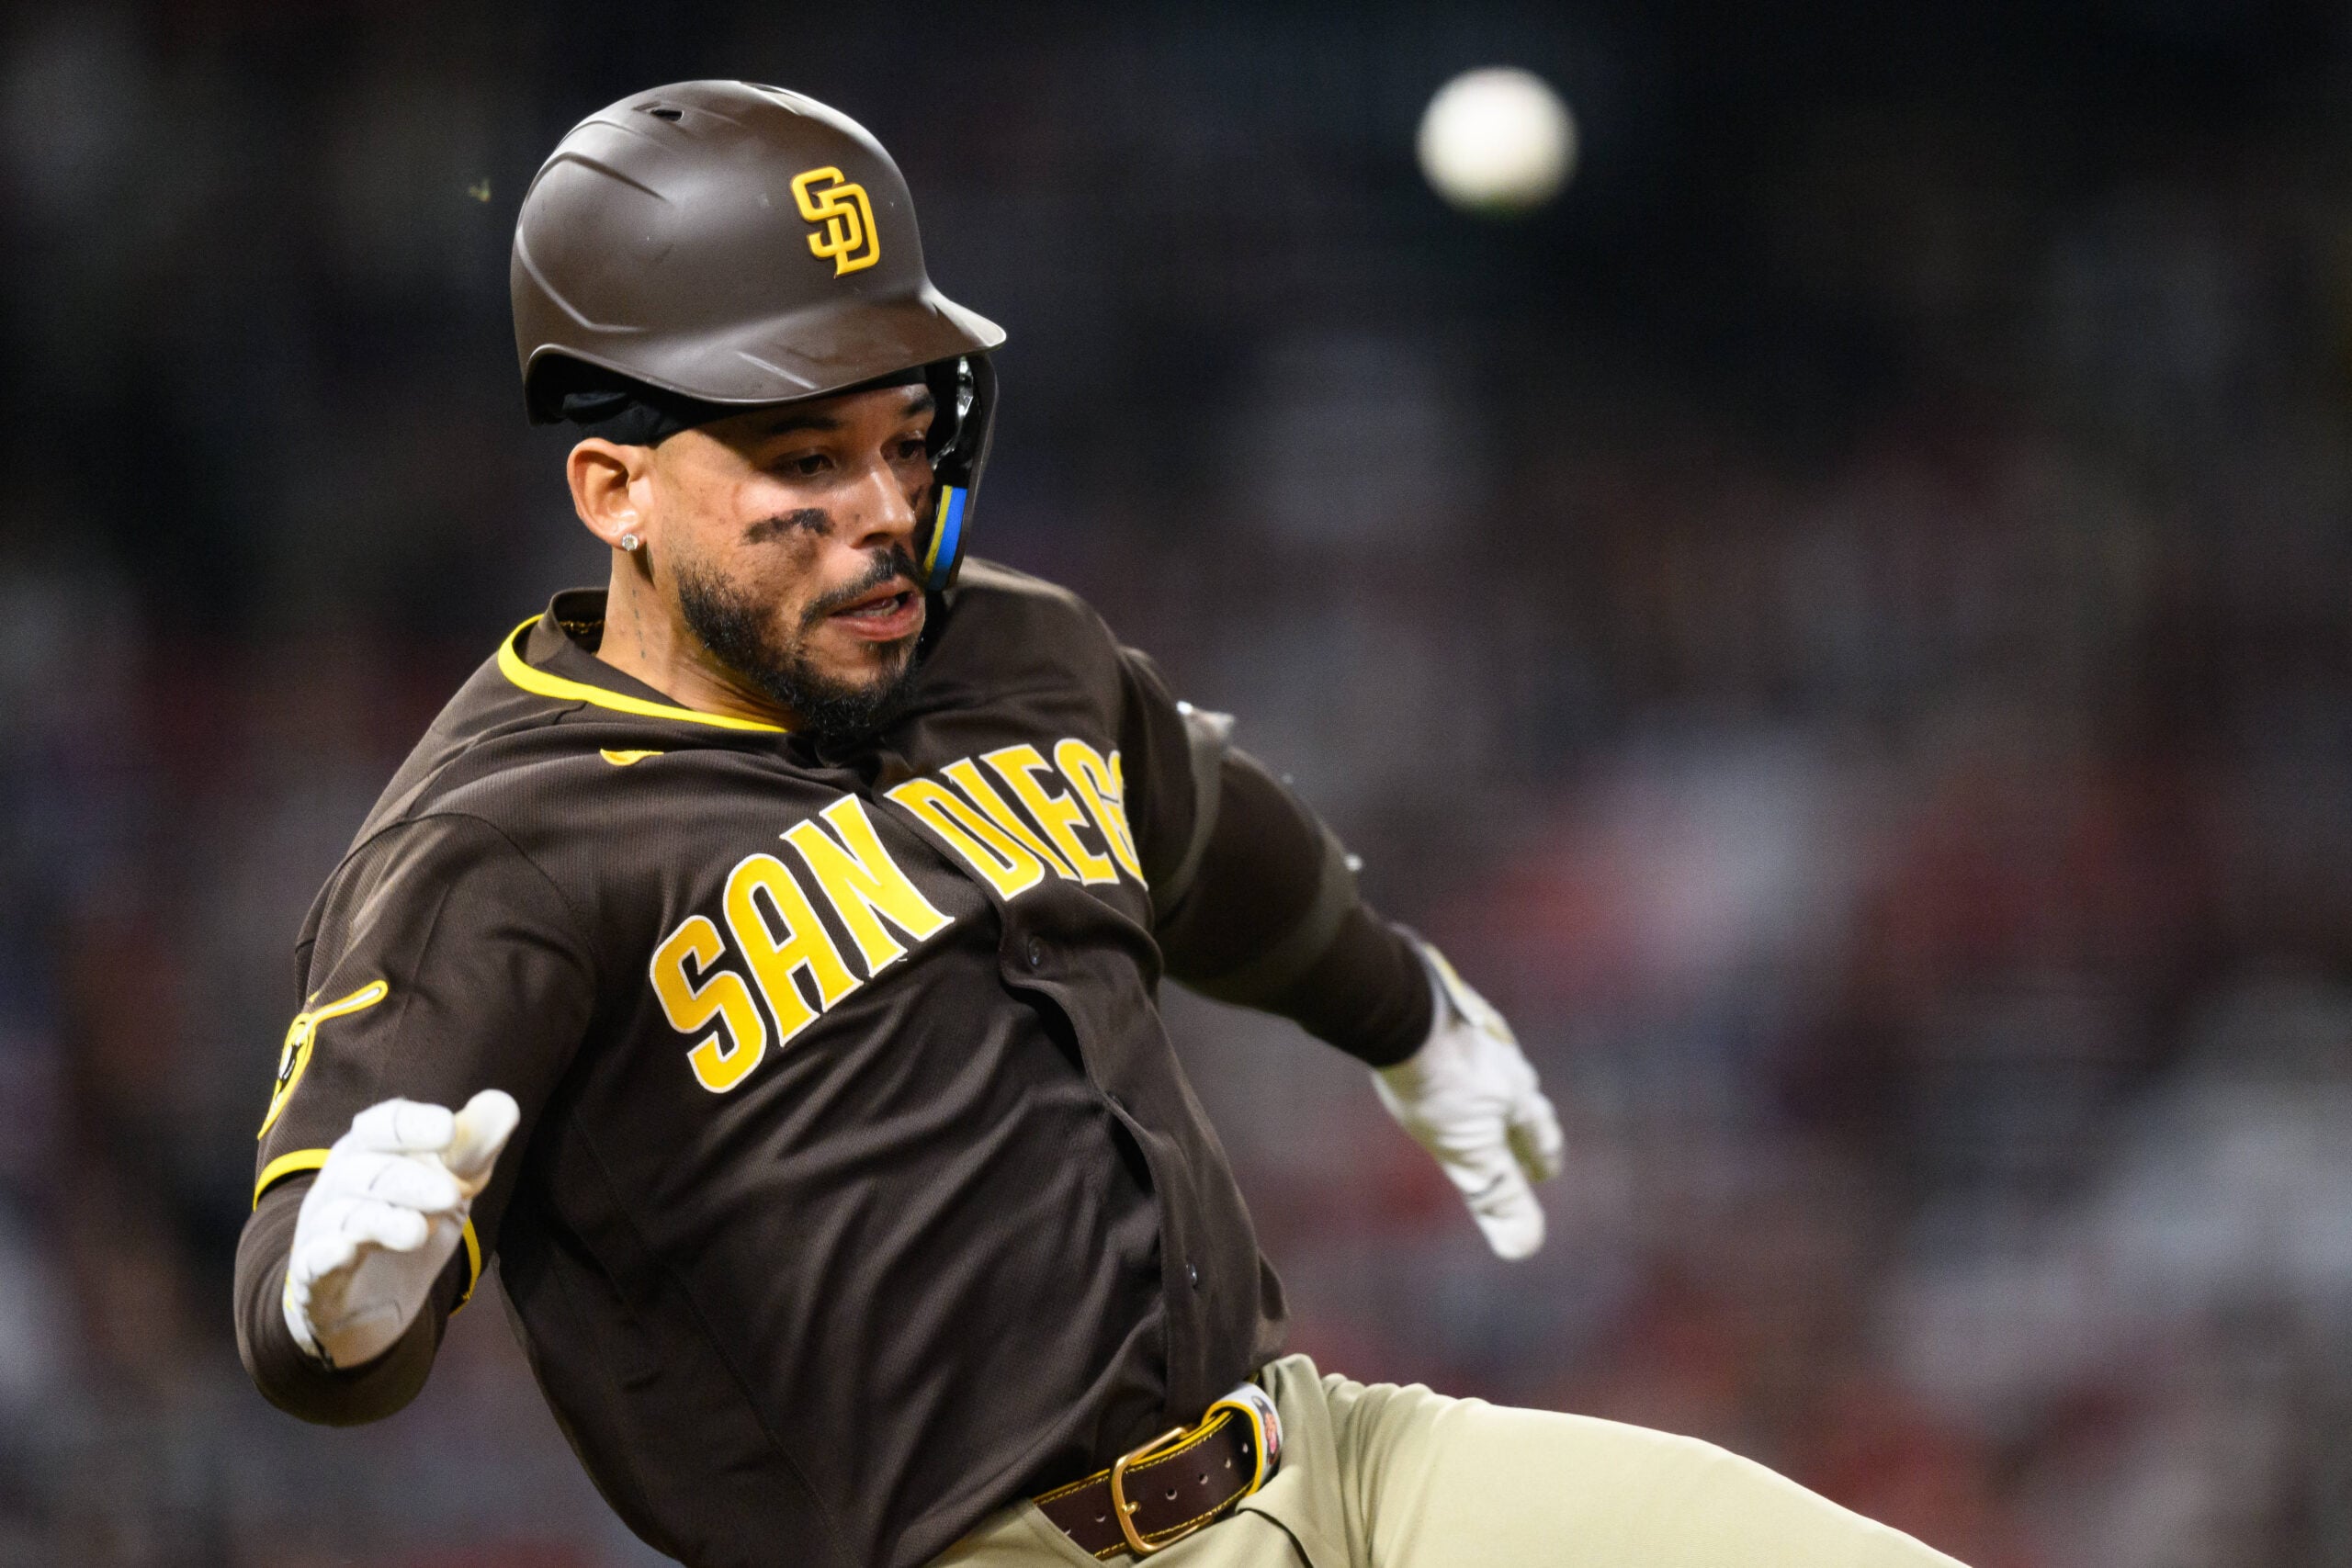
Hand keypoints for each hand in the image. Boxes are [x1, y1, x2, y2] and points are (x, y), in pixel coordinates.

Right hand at [282, 1089, 519, 1368]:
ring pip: (345, 1216)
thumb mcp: (452, 1184)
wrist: (372, 1303)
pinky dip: (326, 1255)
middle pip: (367, 1170)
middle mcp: (340, 1184)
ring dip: (383, 1220)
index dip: (413, 1124)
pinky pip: (313, 1262)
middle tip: (452, 1195)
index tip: (450, 1129)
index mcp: (371, 1150)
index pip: (383, 1124)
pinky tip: (344, 1252)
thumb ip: (476, 1148)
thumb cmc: (410, 1223)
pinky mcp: (317, 1281)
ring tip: (419, 1231)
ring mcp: (323, 1232)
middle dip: (409, 1179)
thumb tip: (504, 1104)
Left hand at [1374, 945, 1562, 1259]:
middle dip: (1524, 1120)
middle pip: (1522, 1096)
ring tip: (1486, 1095)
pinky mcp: (1444, 1007)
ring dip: (1495, 1085)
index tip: (1547, 1172)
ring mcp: (1475, 1030)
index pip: (1539, 1133)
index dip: (1542, 1156)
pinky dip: (1460, 1055)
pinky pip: (1461, 1037)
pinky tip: (1442, 1053)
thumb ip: (1497, 1193)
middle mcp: (1505, 1059)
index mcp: (1516, 1095)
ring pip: (1494, 1064)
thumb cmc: (1438, 1086)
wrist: (1404, 1010)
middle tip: (1524, 1135)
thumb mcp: (1467, 1151)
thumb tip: (1525, 1248)